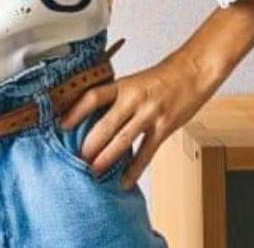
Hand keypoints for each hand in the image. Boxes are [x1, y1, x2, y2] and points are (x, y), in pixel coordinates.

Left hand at [57, 54, 219, 188]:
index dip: (75, 111)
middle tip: (76, 158)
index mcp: (122, 85)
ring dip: (107, 158)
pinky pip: (146, 153)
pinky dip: (135, 169)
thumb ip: (116, 98)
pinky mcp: (164, 128)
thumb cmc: (159, 78)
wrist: (191, 73)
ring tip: (93, 171)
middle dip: (89, 144)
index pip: (93, 97)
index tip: (61, 125)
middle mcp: (133, 99)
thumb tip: (93, 118)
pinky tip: (125, 181)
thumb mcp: (132, 82)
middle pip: (105, 124)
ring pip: (123, 140)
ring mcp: (149, 114)